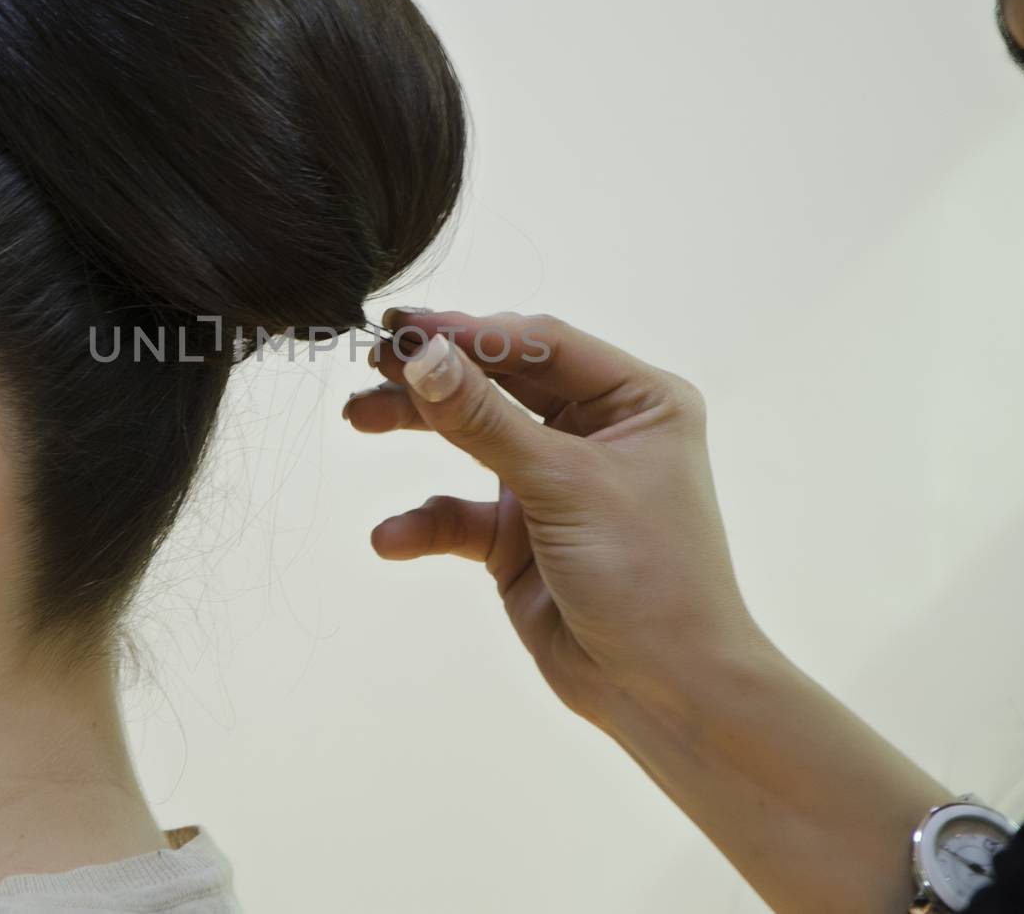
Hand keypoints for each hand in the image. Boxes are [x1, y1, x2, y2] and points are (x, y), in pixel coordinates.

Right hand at [343, 308, 771, 728]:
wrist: (666, 692)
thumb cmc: (648, 575)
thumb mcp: (564, 484)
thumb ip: (485, 419)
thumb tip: (422, 355)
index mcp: (637, 399)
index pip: (541, 345)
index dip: (470, 333)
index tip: (402, 330)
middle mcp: (598, 430)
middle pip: (499, 383)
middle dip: (435, 376)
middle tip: (371, 361)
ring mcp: (556, 482)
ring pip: (473, 437)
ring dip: (418, 427)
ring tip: (358, 417)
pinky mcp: (521, 535)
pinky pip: (461, 513)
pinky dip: (426, 520)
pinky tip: (393, 537)